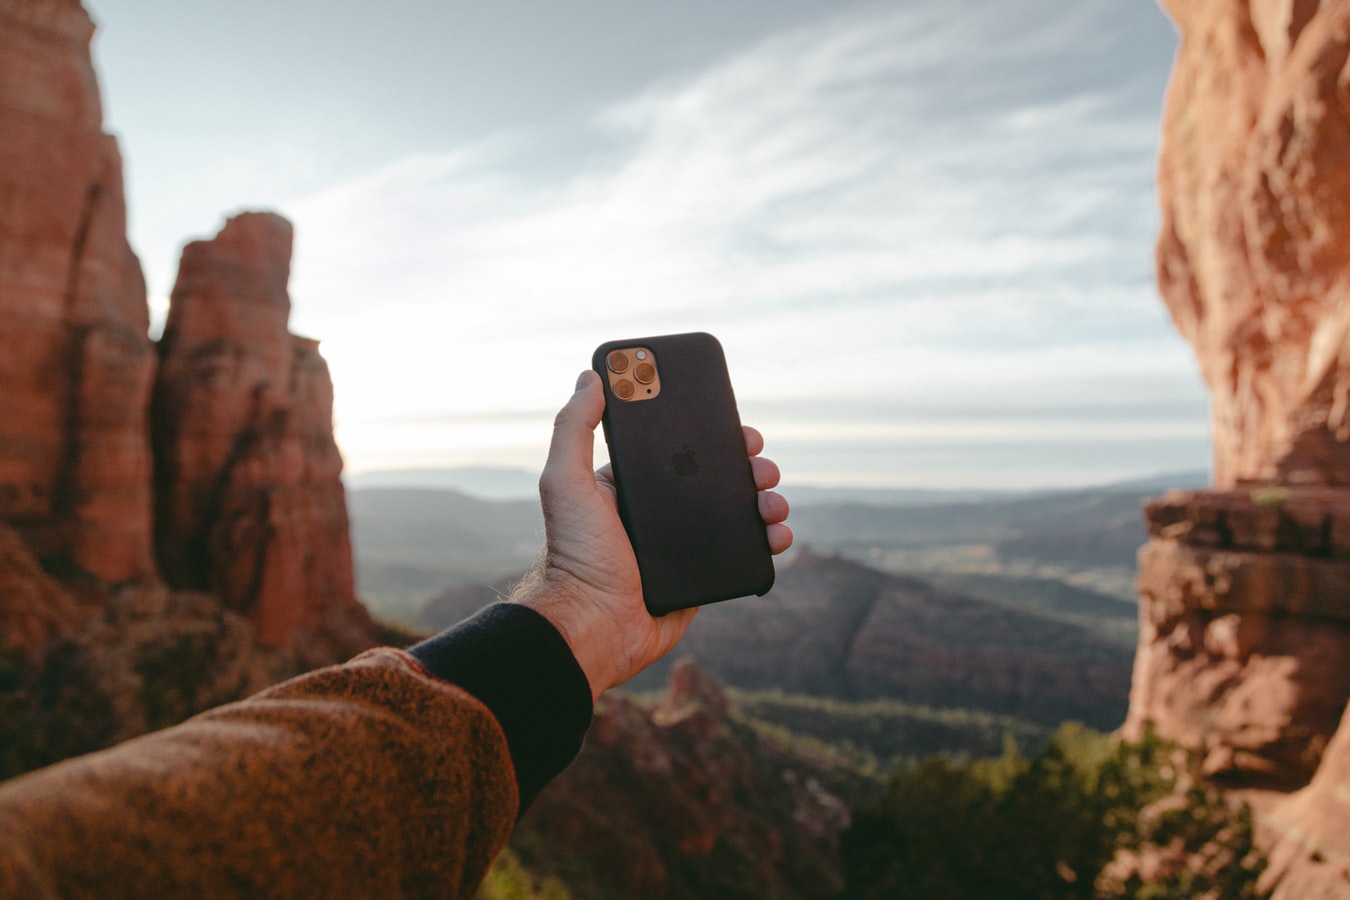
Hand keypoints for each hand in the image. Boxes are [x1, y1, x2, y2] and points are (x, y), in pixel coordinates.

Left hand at [516, 370, 791, 700]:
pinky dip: (770, 539)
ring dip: (766, 498)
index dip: (711, 433)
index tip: (735, 423)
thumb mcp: (566, 483)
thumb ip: (574, 428)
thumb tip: (590, 377)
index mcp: (634, 486)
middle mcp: (661, 513)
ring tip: (772, 500)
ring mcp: (685, 545)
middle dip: (749, 464)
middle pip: (718, 476)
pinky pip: (745, 552)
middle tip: (760, 463)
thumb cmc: (574, 556)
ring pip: (739, 511)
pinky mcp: (704, 576)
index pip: (680, 449)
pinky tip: (777, 533)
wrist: (594, 626)